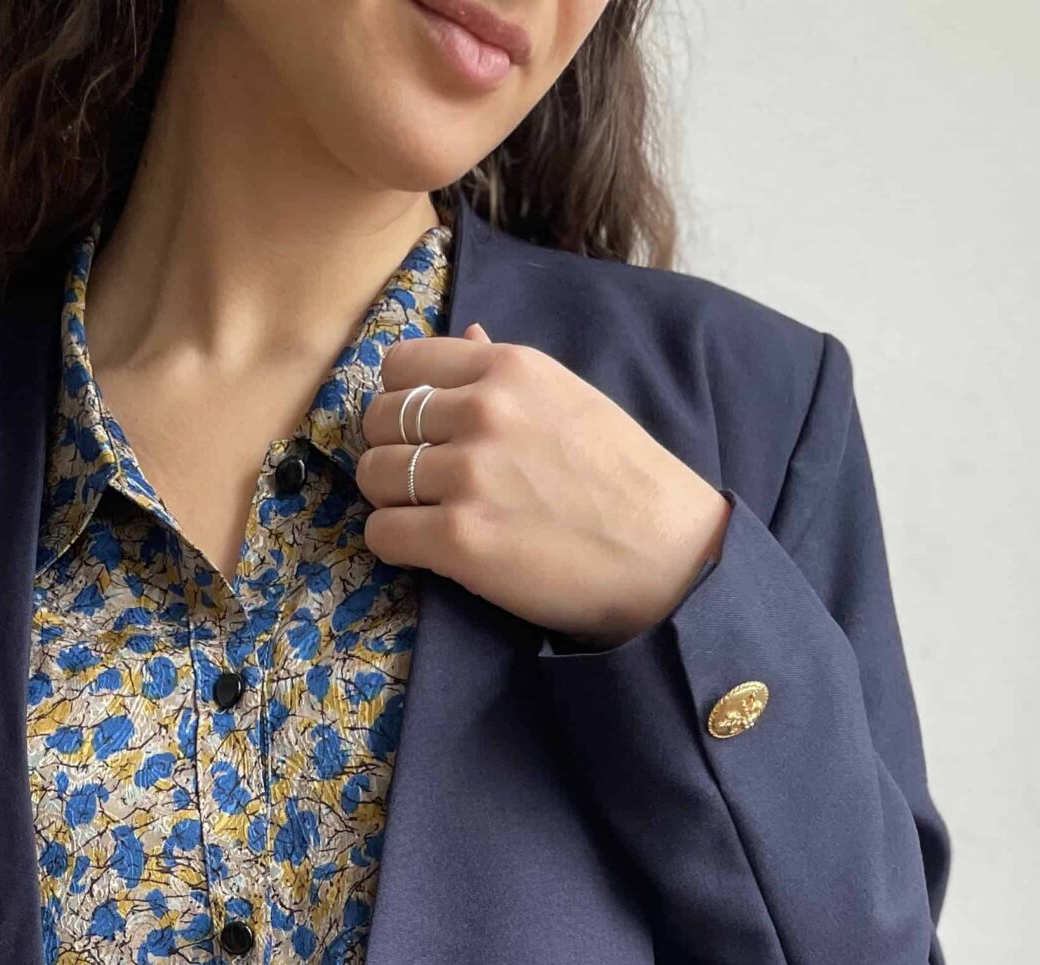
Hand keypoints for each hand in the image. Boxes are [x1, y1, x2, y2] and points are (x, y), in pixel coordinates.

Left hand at [358, 323, 731, 646]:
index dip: (397, 401)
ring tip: (426, 518)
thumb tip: (466, 336)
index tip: (416, 432)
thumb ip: (507, 374)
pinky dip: (393, 545)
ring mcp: (468, 475)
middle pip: (378, 420)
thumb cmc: (623, 480)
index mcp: (509, 369)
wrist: (666, 553)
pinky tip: (428, 550)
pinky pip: (381, 534)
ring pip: (373, 476)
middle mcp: (483, 412)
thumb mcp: (569, 398)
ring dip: (389, 501)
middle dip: (388, 451)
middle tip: (418, 483)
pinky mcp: (460, 538)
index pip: (402, 365)